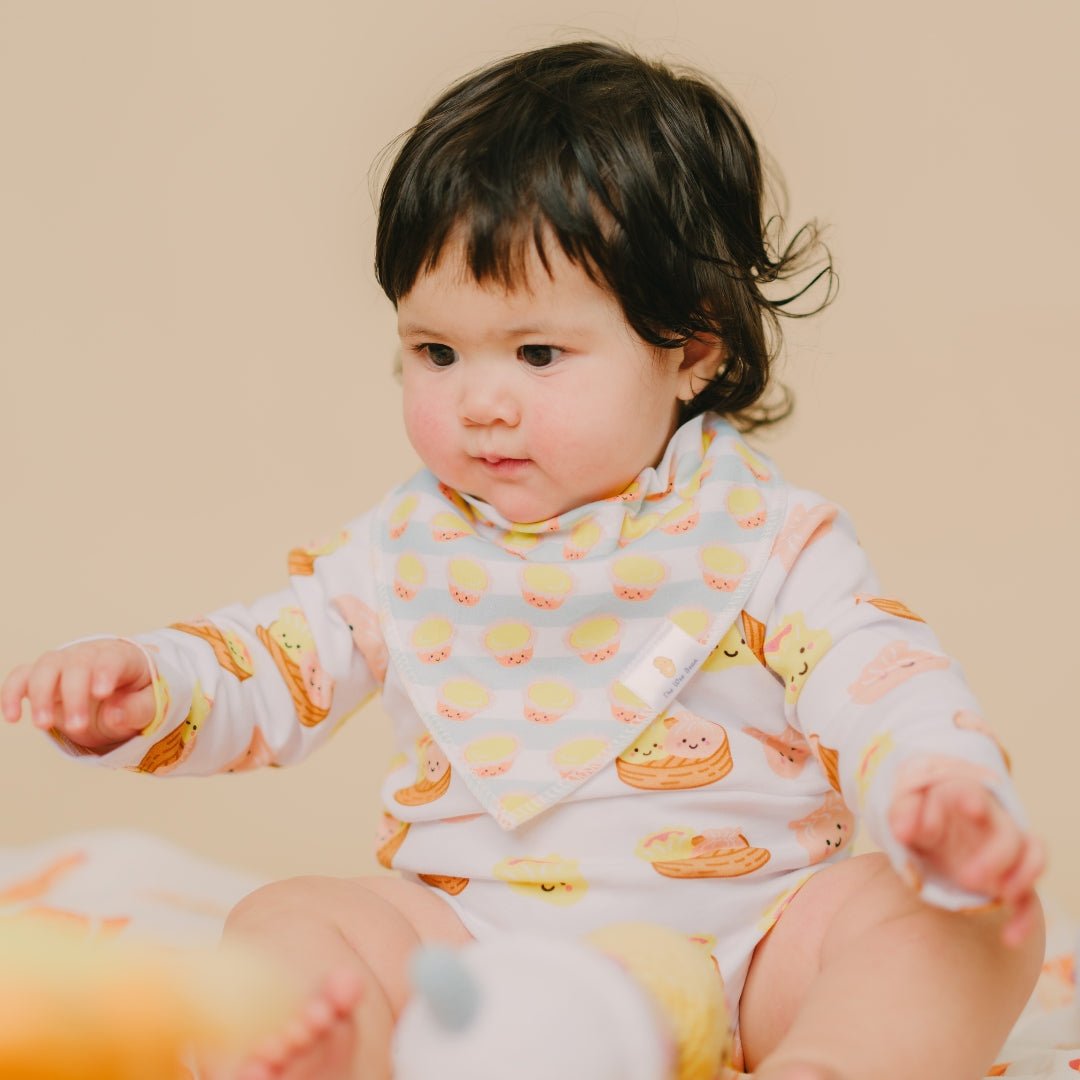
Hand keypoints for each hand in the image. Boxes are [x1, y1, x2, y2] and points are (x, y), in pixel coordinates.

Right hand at [1, 640, 154, 750]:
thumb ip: (138, 709)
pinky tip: (13, 717)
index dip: (105, 672)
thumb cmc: (138, 692)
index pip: (112, 658)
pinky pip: (22, 675)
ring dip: (41, 695)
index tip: (101, 693)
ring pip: (46, 666)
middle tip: (78, 726)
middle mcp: (90, 654)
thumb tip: (114, 714)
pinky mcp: (44, 676)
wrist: (121, 686)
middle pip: (77, 664)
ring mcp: (64, 662)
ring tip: (43, 725)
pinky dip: (12, 692)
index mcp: (123, 657)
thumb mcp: (150, 703)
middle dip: (74, 695)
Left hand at [889, 776, 1043, 945]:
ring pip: (1033, 857)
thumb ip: (903, 814)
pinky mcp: (1010, 879)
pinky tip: (1010, 939)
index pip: (972, 793)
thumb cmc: (919, 815)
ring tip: (1003, 897)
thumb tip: (901, 830)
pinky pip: (1028, 898)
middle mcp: (992, 822)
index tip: (972, 808)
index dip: (973, 800)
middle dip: (996, 857)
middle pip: (1010, 834)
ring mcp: (1006, 851)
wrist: (930, 831)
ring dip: (1023, 878)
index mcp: (962, 798)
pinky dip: (1024, 918)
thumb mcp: (904, 811)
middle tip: (967, 879)